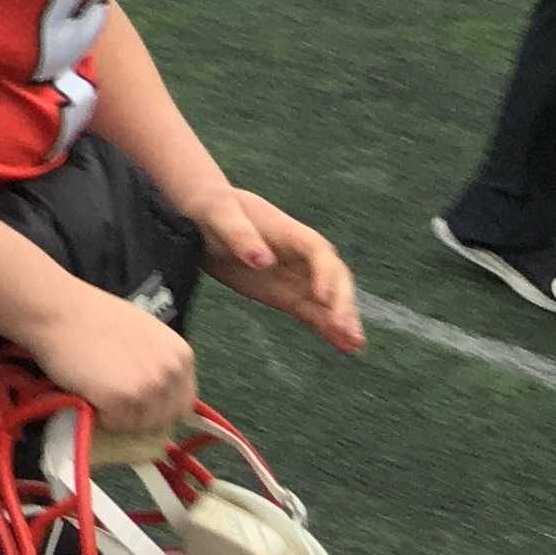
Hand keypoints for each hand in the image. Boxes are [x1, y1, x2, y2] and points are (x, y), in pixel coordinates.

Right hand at [14, 274, 199, 437]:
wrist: (56, 309)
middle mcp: (171, 372)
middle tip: (115, 400)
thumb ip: (157, 361)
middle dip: (141, 414)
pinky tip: (87, 392)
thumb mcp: (142, 333)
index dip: (159, 406)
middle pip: (165, 418)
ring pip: (140, 425)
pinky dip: (100, 416)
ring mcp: (148, 387)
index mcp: (181, 355)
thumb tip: (156, 390)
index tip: (139, 402)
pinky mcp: (122, 399)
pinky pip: (115, 425)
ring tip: (98, 391)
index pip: (184, 402)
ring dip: (119, 416)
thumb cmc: (91, 315)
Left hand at [189, 185, 363, 353]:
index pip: (317, 252)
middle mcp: (301, 256)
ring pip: (328, 300)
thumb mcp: (218, 213)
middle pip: (334, 277)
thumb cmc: (211, 208)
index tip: (322, 297)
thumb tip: (264, 262)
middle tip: (346, 329)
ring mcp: (296, 277)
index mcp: (289, 232)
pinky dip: (328, 328)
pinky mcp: (286, 295)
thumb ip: (240, 235)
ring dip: (342, 320)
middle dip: (342, 302)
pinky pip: (313, 313)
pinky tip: (344, 347)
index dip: (325, 274)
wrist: (200, 217)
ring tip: (355, 345)